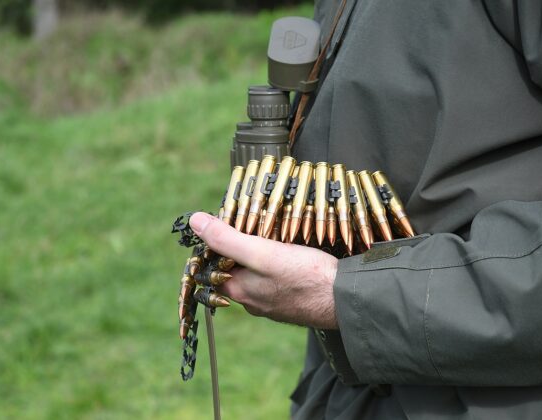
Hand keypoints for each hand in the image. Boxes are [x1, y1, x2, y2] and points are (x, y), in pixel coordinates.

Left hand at [190, 212, 338, 328]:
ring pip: (256, 272)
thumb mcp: (261, 252)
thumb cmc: (305, 276)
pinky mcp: (290, 299)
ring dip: (260, 253)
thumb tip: (195, 221)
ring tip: (273, 233)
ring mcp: (272, 302)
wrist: (346, 299)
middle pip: (235, 266)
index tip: (231, 219)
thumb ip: (227, 238)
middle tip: (255, 222)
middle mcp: (251, 300)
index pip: (214, 261)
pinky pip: (275, 278)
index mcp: (238, 290)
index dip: (218, 237)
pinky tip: (290, 252)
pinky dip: (277, 263)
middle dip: (241, 244)